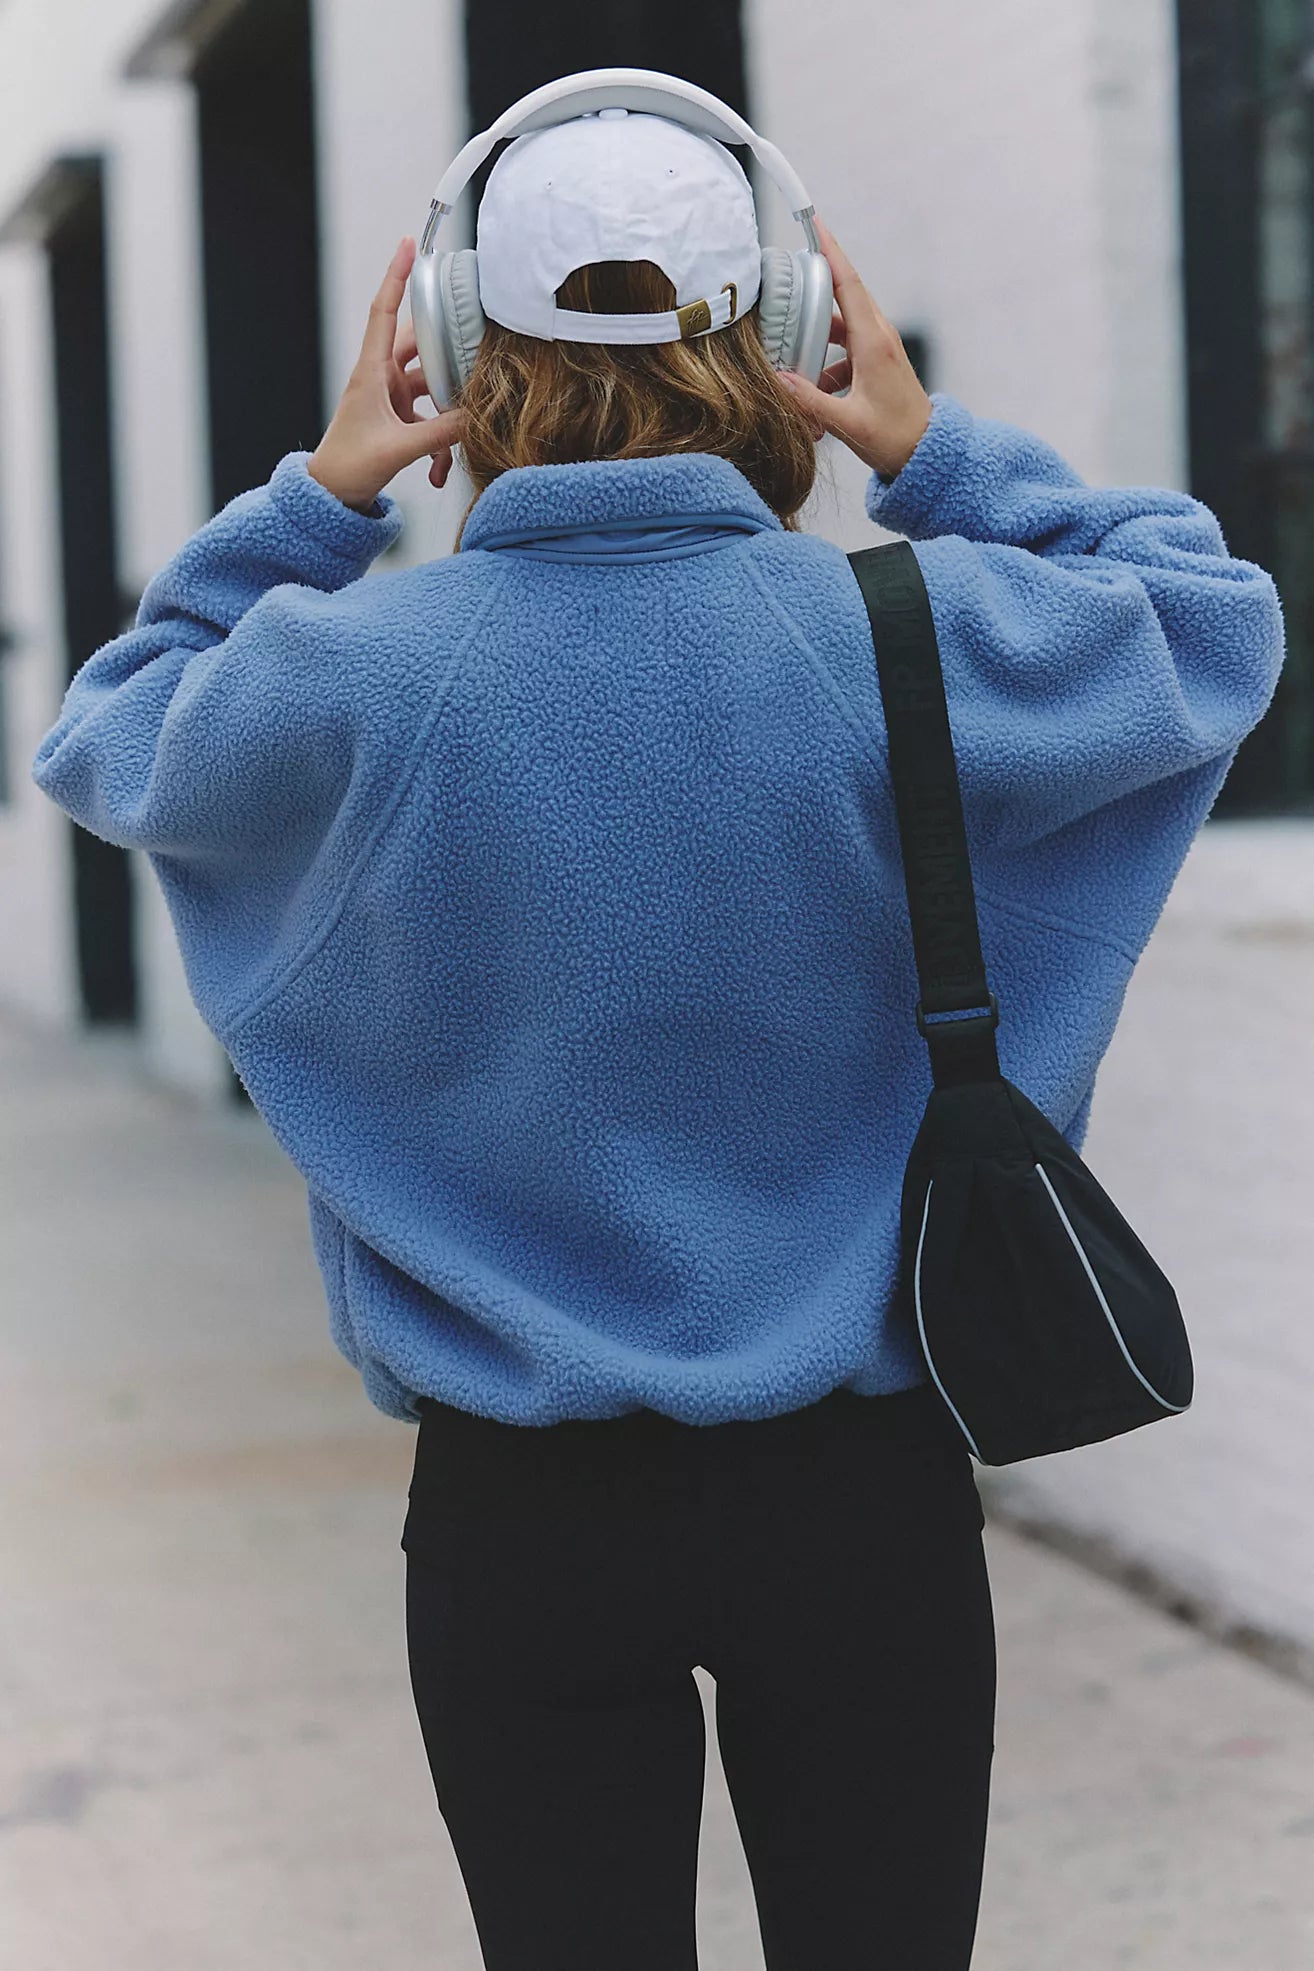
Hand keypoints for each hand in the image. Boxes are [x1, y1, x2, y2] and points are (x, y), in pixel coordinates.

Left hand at [308, 236, 465, 512]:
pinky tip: (435, 474)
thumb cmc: (349, 467)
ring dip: (448, 412)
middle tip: (474, 338)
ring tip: (460, 433)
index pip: (383, 312)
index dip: (396, 277)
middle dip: (448, 347)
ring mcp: (392, 397)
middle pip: (420, 345)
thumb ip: (440, 434)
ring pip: (432, 386)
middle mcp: (382, 378)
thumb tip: (475, 418)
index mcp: (371, 372)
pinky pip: (431, 419)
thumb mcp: (397, 450)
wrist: (332, 496)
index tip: (409, 244)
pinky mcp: (400, 419)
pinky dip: (438, 444)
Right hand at [777, 216, 931, 481]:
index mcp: (874, 342)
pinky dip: (826, 362)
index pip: (849, 285)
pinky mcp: (877, 363)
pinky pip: (845, 349)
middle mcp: (879, 337)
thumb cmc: (895, 439)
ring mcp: (879, 348)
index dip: (831, 252)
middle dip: (815, 283)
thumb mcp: (848, 424)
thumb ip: (810, 403)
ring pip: (840, 326)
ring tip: (790, 347)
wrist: (926, 453)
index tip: (816, 224)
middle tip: (787, 273)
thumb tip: (778, 381)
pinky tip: (813, 390)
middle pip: (843, 296)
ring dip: (816, 334)